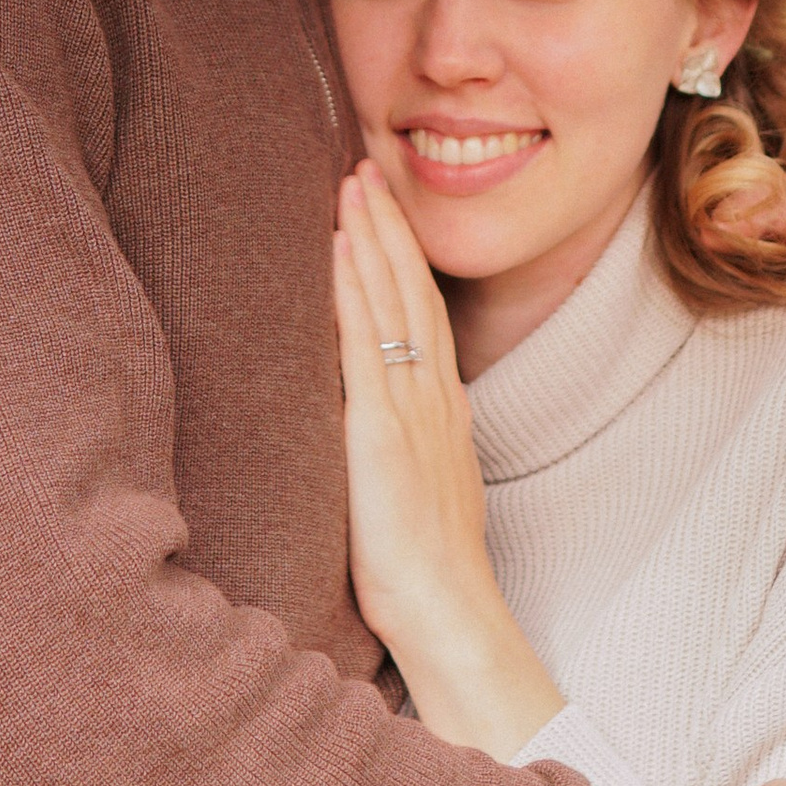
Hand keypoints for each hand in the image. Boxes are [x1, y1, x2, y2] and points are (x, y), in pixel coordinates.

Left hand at [332, 163, 562, 759]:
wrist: (450, 617)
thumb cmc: (429, 576)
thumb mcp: (419, 496)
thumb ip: (402, 454)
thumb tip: (374, 435)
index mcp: (443, 411)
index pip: (424, 314)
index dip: (403, 257)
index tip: (383, 208)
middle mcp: (433, 398)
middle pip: (412, 290)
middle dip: (389, 226)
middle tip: (366, 167)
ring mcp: (410, 410)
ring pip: (391, 302)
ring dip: (370, 237)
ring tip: (351, 183)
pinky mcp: (379, 432)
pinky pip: (363, 344)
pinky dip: (350, 289)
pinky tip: (335, 251)